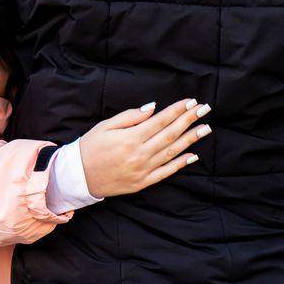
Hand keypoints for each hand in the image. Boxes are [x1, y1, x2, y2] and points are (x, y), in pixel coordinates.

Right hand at [78, 100, 211, 197]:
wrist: (78, 177)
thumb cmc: (90, 148)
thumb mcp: (105, 126)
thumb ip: (130, 117)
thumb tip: (153, 107)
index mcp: (130, 138)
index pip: (161, 121)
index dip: (177, 110)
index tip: (191, 101)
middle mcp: (140, 154)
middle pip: (171, 134)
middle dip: (190, 120)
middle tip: (205, 109)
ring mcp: (143, 170)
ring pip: (172, 152)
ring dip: (191, 139)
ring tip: (206, 128)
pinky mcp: (142, 183)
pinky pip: (166, 172)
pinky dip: (181, 164)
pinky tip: (194, 155)